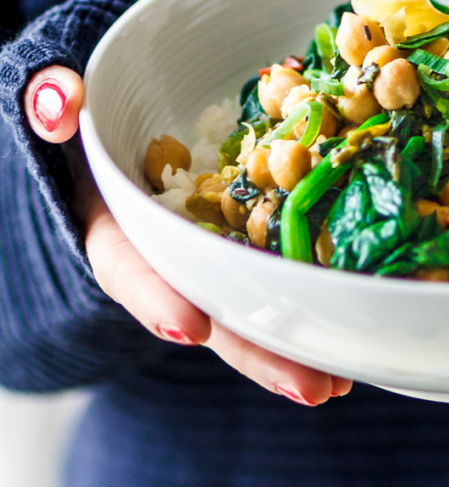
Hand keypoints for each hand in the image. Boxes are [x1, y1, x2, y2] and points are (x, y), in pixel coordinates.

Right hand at [24, 66, 352, 405]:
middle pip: (208, 308)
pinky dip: (316, 304)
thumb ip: (54, 103)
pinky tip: (357, 336)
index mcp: (115, 226)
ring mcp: (215, 254)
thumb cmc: (98, 115)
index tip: (188, 327)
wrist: (131, 118)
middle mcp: (169, 254)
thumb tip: (58, 99)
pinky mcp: (254, 242)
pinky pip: (284, 273)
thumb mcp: (67, 106)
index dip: (155, 297)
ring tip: (341, 382)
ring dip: (294, 347)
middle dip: (253, 350)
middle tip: (309, 387)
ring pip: (251, 305)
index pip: (128, 265)